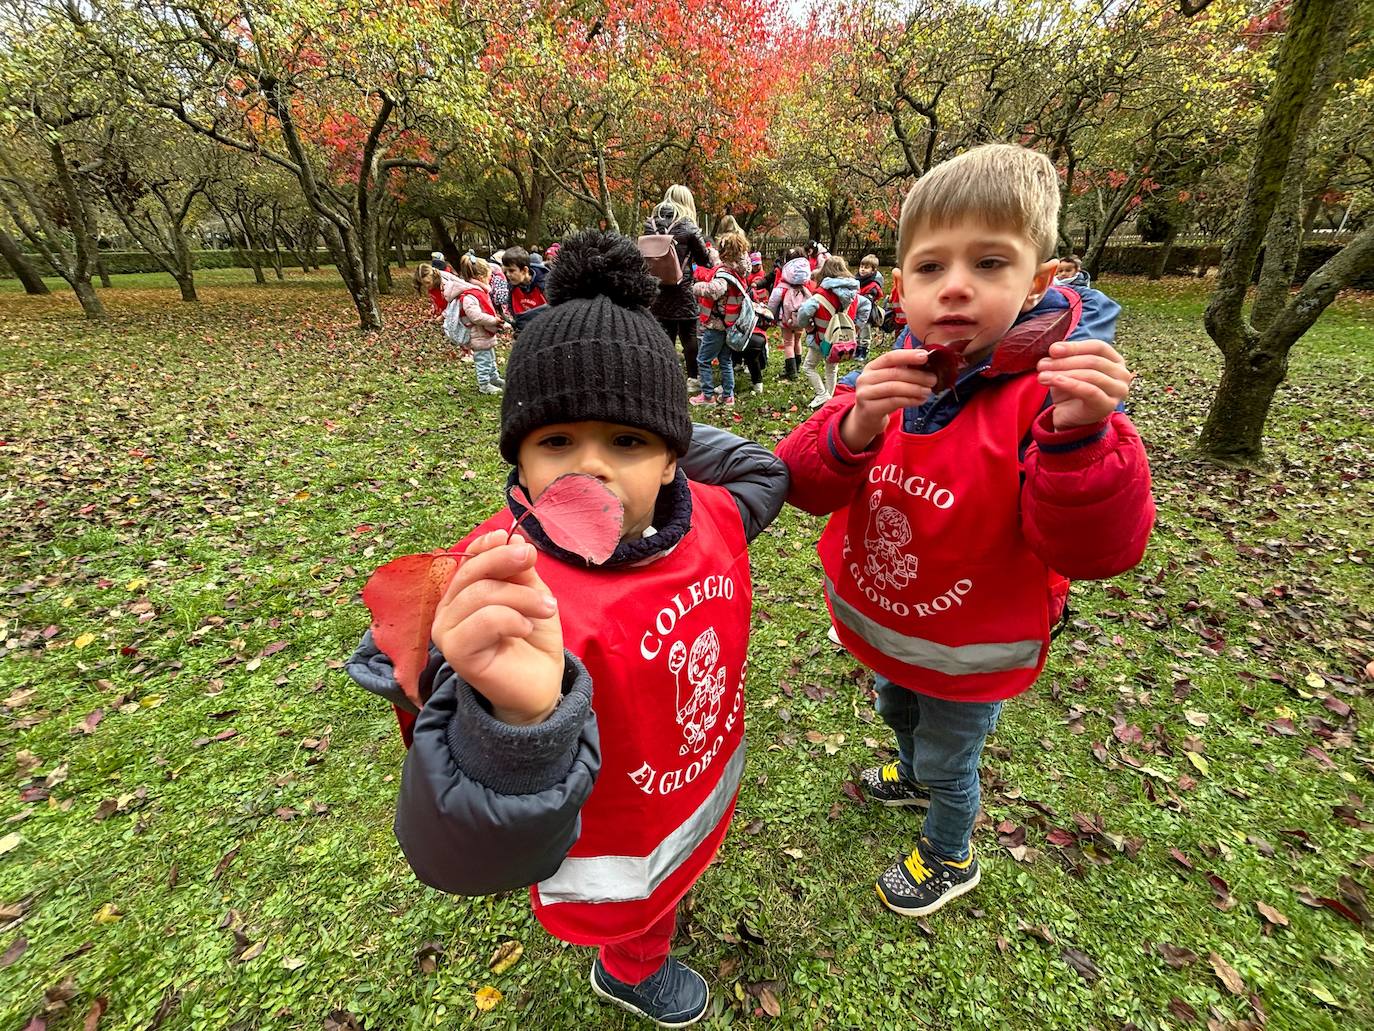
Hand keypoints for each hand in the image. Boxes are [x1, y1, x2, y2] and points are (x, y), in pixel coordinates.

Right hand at [431, 530, 563, 724]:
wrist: (541, 684)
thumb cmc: (532, 639)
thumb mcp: (531, 594)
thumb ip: (519, 570)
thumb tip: (514, 538)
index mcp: (462, 593)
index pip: (468, 560)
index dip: (489, 546)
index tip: (518, 542)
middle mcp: (448, 611)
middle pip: (472, 572)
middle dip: (506, 561)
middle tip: (532, 560)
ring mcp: (447, 632)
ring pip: (481, 594)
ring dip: (521, 596)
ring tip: (546, 608)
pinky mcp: (457, 653)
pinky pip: (485, 620)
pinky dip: (513, 618)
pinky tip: (526, 628)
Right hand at [838, 348, 937, 451]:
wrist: (866, 419)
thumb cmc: (882, 397)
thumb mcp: (888, 381)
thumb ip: (902, 372)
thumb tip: (927, 365)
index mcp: (872, 367)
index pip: (890, 357)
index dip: (908, 355)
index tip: (925, 356)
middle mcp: (865, 378)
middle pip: (894, 373)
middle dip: (917, 375)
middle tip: (933, 379)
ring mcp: (865, 394)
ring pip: (894, 388)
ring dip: (915, 389)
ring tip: (928, 391)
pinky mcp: (869, 409)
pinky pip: (893, 402)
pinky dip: (910, 400)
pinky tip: (920, 400)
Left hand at [1037, 339, 1134, 429]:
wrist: (1070, 420)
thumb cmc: (1071, 391)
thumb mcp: (1067, 370)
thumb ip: (1064, 358)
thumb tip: (1054, 349)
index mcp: (1115, 360)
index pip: (1098, 347)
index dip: (1075, 347)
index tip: (1053, 350)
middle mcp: (1121, 374)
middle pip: (1093, 361)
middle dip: (1064, 362)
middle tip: (1042, 365)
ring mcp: (1118, 390)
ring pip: (1091, 375)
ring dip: (1063, 373)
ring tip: (1042, 376)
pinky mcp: (1108, 405)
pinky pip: (1090, 391)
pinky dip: (1071, 384)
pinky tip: (1055, 381)